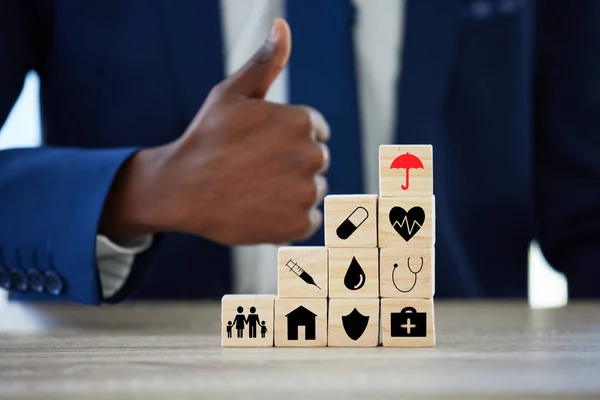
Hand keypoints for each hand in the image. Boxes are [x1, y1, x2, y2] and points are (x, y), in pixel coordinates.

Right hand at [100, 19, 329, 244]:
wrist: (181, 189)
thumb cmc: (206, 138)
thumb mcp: (231, 94)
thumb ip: (265, 63)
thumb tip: (282, 26)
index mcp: (301, 121)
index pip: (314, 131)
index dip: (286, 139)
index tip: (260, 146)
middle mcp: (311, 155)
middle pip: (315, 161)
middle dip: (291, 164)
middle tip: (254, 169)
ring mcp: (306, 192)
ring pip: (311, 190)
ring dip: (290, 192)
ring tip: (255, 189)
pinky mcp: (299, 224)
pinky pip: (308, 220)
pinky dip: (289, 219)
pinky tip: (261, 210)